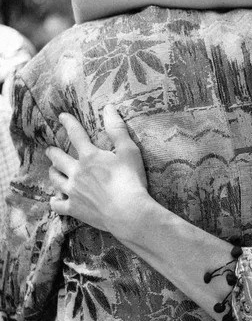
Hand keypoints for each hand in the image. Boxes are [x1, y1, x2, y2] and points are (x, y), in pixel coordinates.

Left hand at [46, 105, 149, 240]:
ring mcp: (73, 191)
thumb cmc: (131, 181)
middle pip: (58, 158)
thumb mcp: (129, 151)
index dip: (68, 123)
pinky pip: (57, 204)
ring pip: (55, 179)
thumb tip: (108, 108)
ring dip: (53, 172)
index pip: (76, 134)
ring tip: (53, 170)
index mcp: (90, 156)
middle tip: (50, 150)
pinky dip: (55, 200)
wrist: (128, 212)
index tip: (61, 117)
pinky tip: (55, 199)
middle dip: (53, 152)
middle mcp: (77, 172)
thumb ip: (117, 129)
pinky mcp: (73, 208)